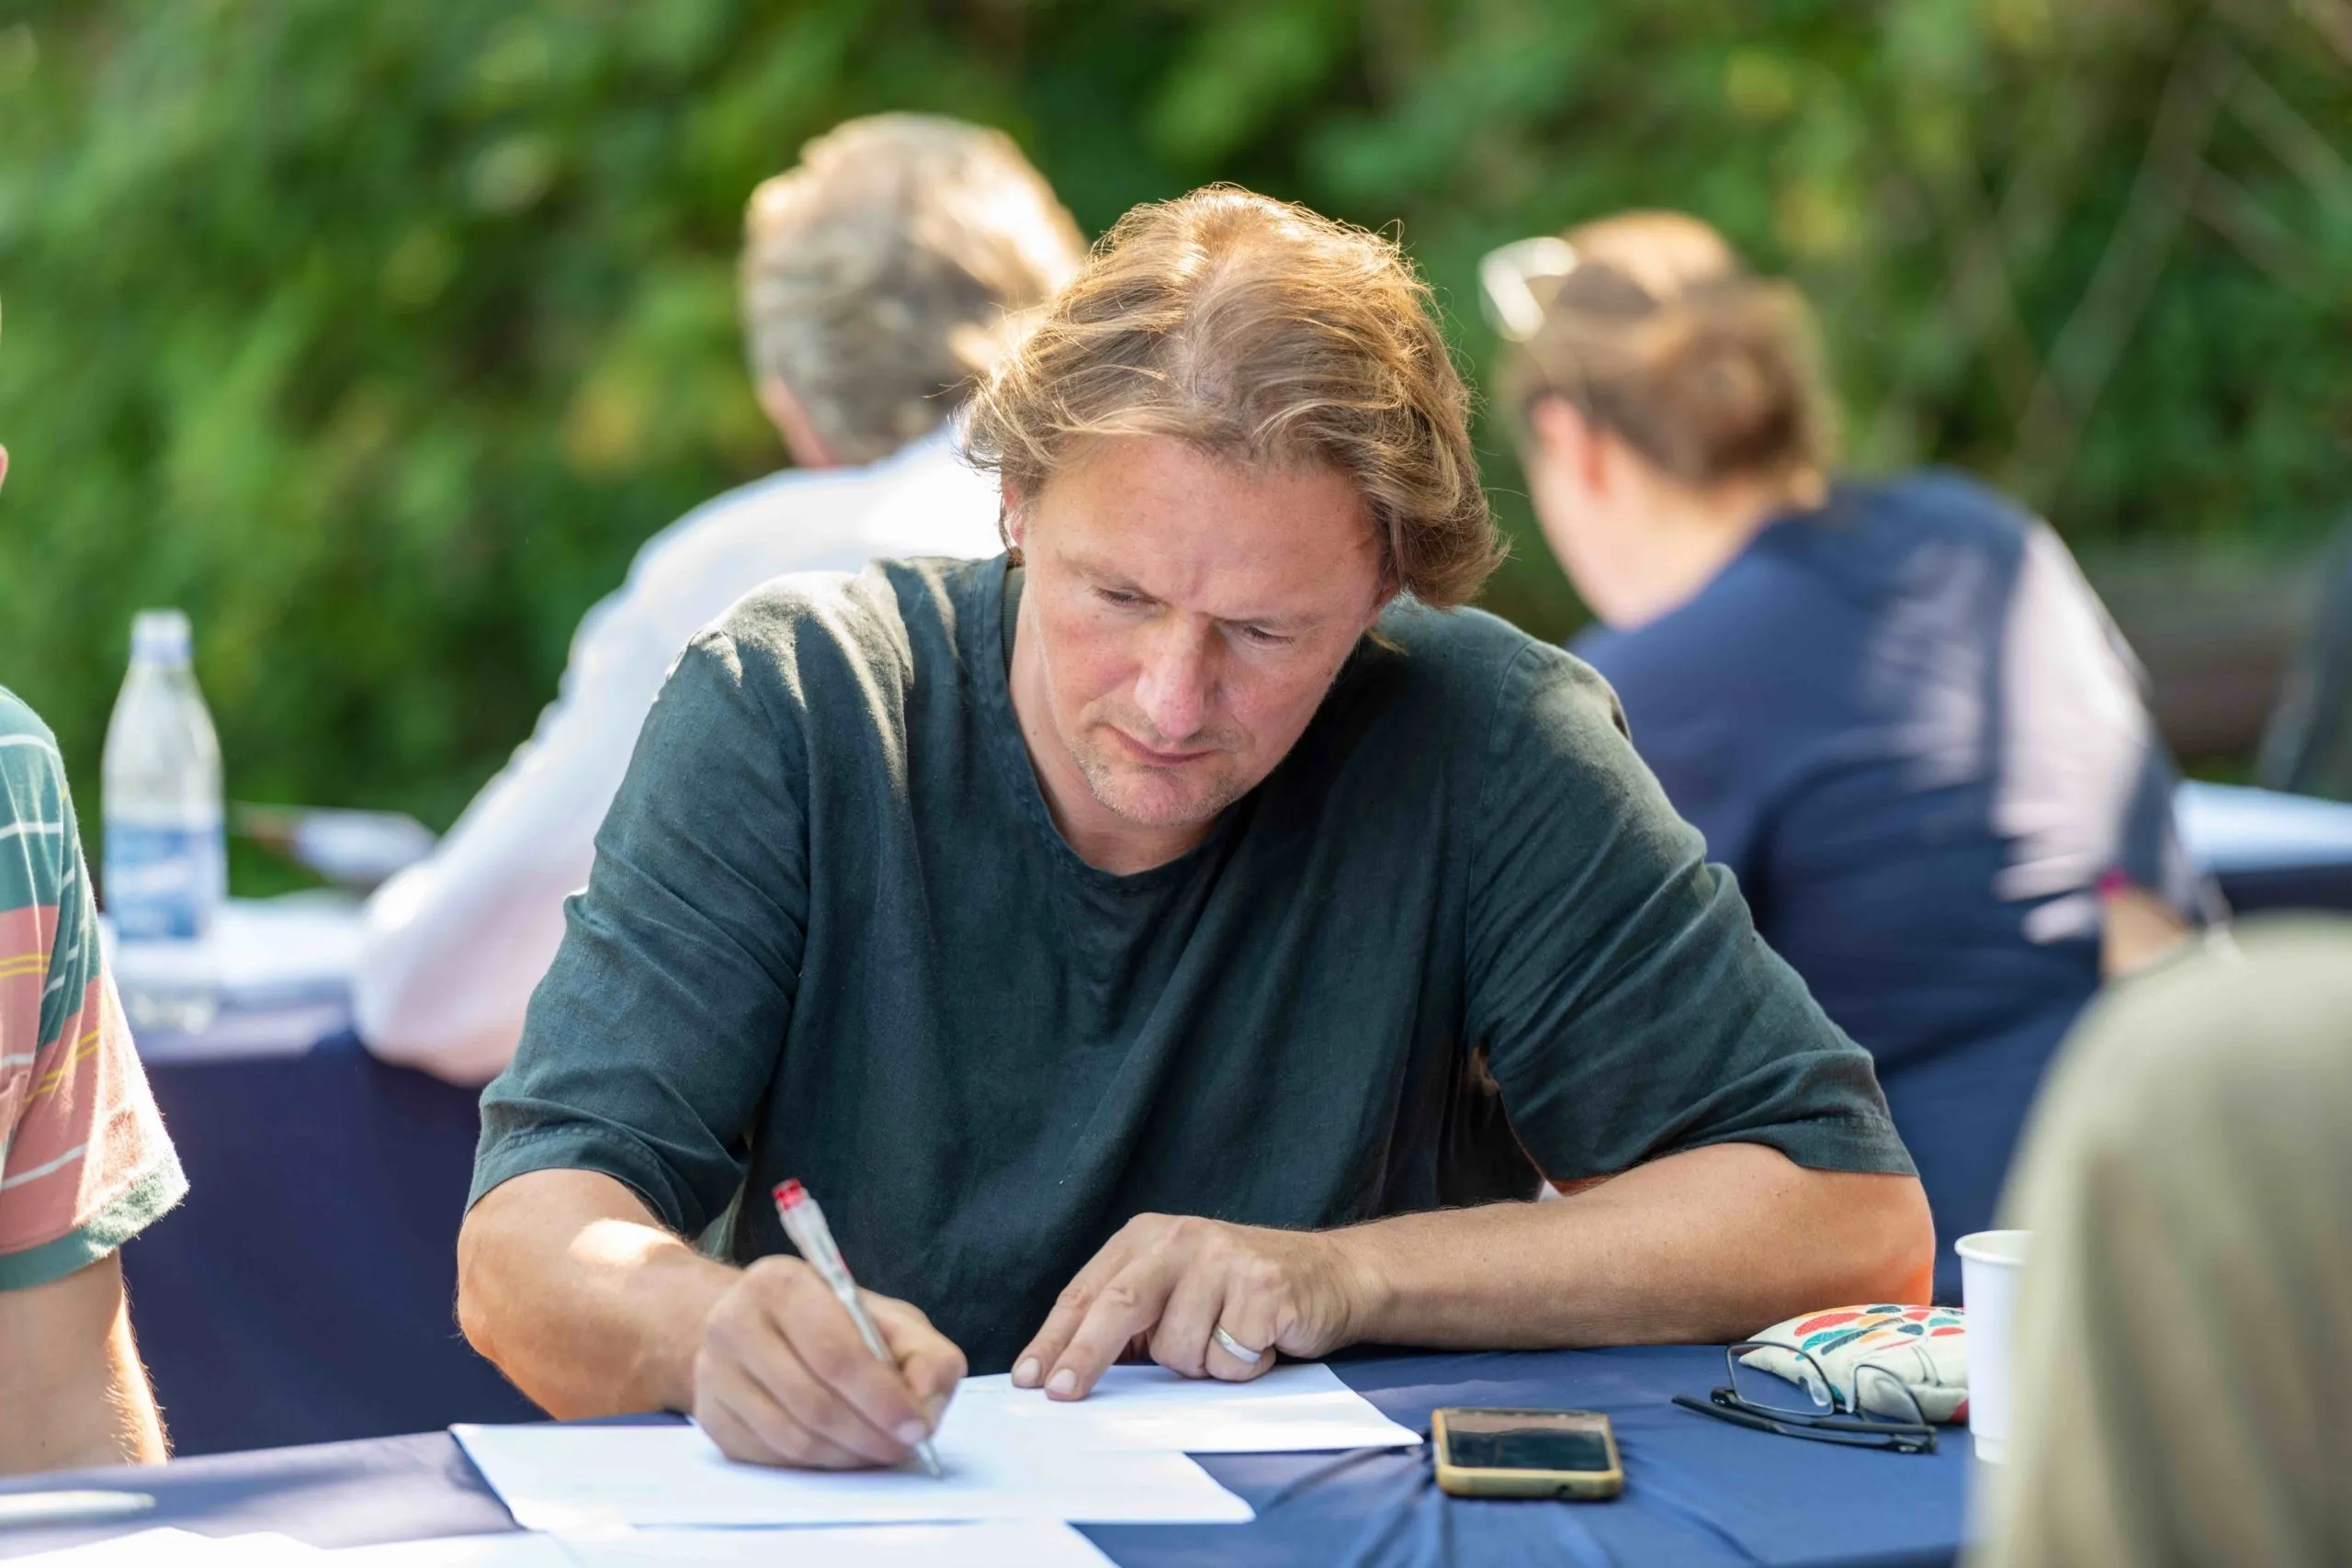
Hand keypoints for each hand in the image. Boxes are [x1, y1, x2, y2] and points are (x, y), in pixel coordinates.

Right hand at [692, 1255, 966, 1468]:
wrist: (762, 1327)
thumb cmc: (838, 1323)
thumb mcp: (891, 1320)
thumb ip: (925, 1355)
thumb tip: (924, 1406)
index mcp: (781, 1283)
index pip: (835, 1353)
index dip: (881, 1397)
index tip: (916, 1427)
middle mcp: (734, 1322)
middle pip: (813, 1401)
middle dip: (869, 1434)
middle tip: (902, 1447)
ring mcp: (714, 1373)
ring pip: (792, 1437)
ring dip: (846, 1455)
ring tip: (877, 1450)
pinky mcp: (711, 1417)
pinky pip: (771, 1457)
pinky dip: (816, 1464)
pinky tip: (841, 1451)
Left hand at [1011, 1214, 1372, 1399]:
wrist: (1334, 1275)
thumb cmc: (1242, 1294)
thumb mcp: (1176, 1292)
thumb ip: (1131, 1319)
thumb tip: (1066, 1370)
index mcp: (1147, 1238)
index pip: (1087, 1292)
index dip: (1056, 1339)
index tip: (1031, 1378)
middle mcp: (1181, 1239)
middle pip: (1118, 1307)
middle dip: (1085, 1357)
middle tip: (1062, 1395)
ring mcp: (1223, 1259)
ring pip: (1178, 1349)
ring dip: (1200, 1365)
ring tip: (1227, 1341)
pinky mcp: (1262, 1287)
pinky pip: (1227, 1359)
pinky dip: (1240, 1367)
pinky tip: (1259, 1342)